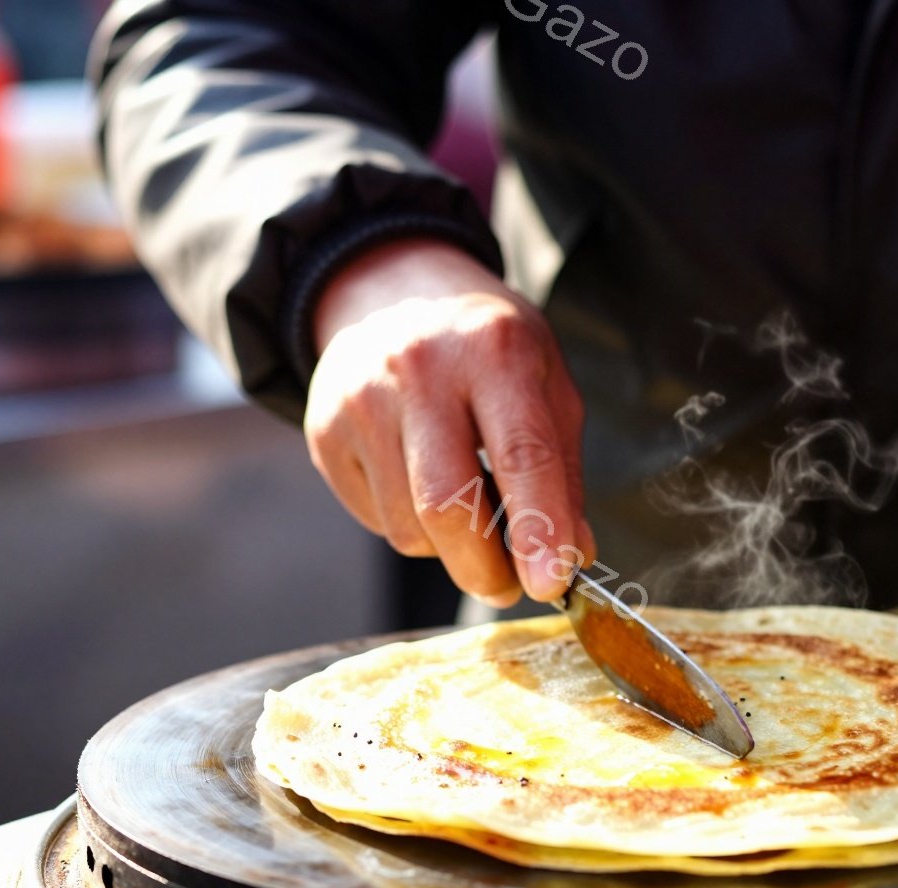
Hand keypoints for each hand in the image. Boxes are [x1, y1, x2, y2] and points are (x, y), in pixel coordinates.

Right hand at [306, 237, 589, 605]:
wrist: (392, 292)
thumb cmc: (486, 347)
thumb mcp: (546, 384)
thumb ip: (562, 471)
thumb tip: (572, 554)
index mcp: (494, 348)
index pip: (521, 455)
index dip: (538, 530)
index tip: (550, 584)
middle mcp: (420, 367)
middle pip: (448, 505)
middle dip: (484, 568)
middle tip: (508, 585)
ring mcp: (362, 398)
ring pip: (407, 527)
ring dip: (447, 549)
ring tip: (466, 516)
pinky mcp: (324, 430)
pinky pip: (374, 519)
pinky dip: (409, 526)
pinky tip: (420, 486)